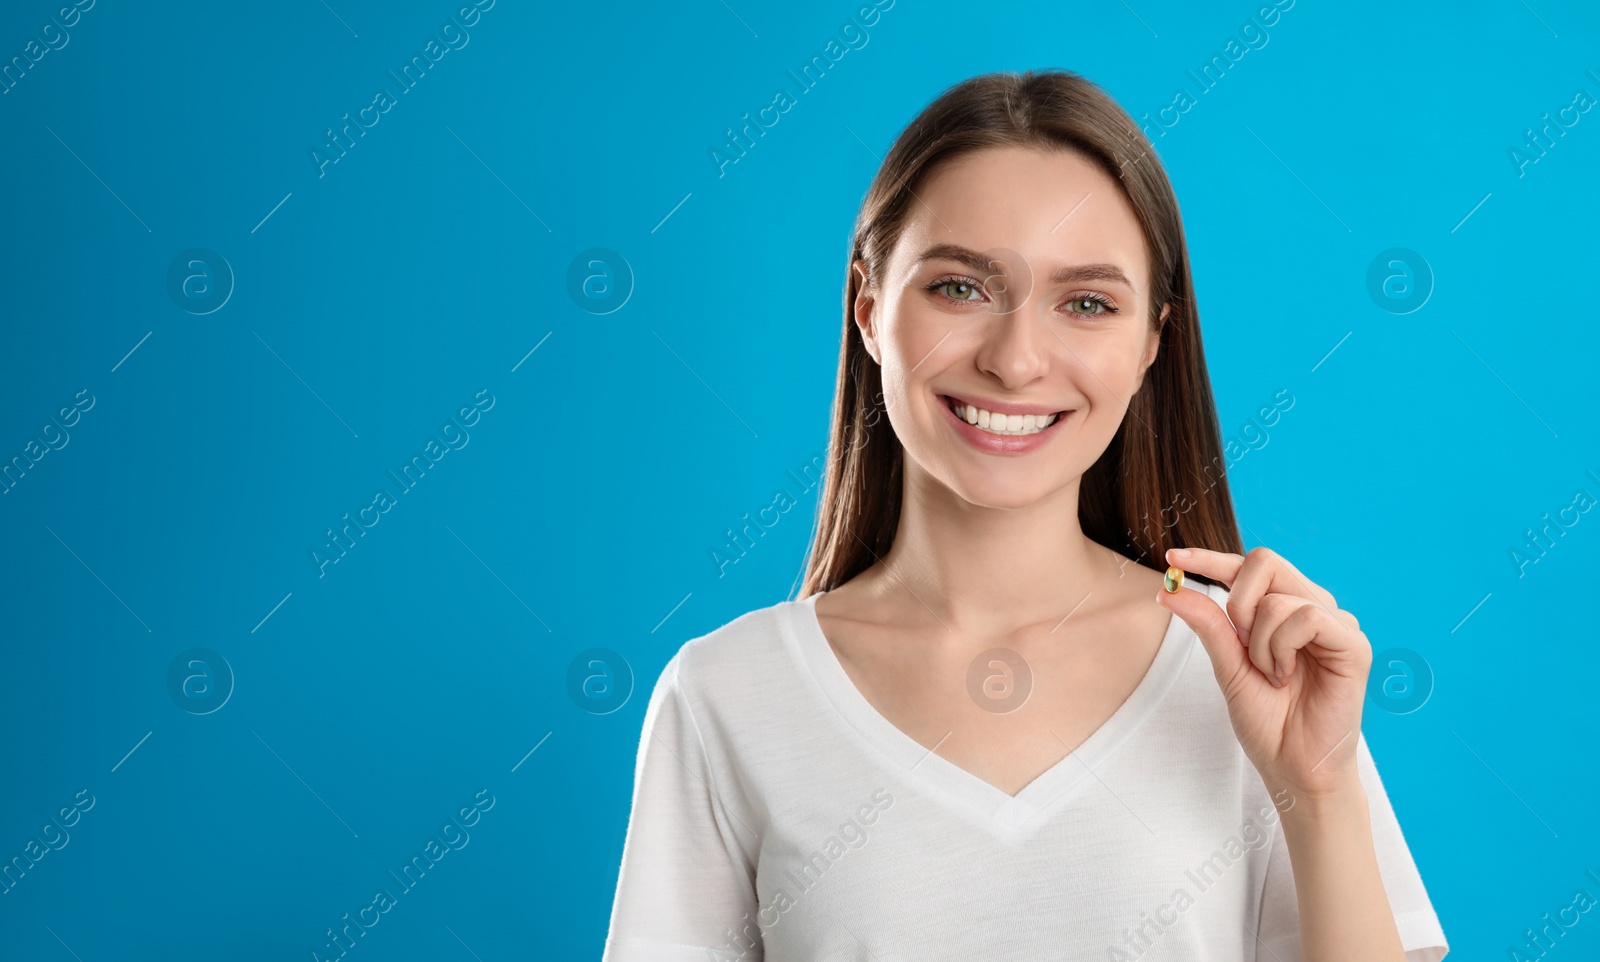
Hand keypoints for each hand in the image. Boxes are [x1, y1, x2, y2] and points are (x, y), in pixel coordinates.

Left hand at [1155, 546, 1371, 797]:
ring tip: (1273, 676)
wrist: (1292, 768)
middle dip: (1238, 604)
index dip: (1210, 558)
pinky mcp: (1353, 644)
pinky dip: (1283, 647)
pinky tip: (1287, 676)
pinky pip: (1307, 617)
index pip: (1249, 566)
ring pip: (1279, 599)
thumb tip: (1169, 588)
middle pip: (1265, 562)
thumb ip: (1207, 624)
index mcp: (1285, 610)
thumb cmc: (1267, 721)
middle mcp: (1313, 608)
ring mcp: (1336, 623)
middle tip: (1242, 645)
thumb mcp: (1227, 666)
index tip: (1173, 558)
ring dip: (1260, 643)